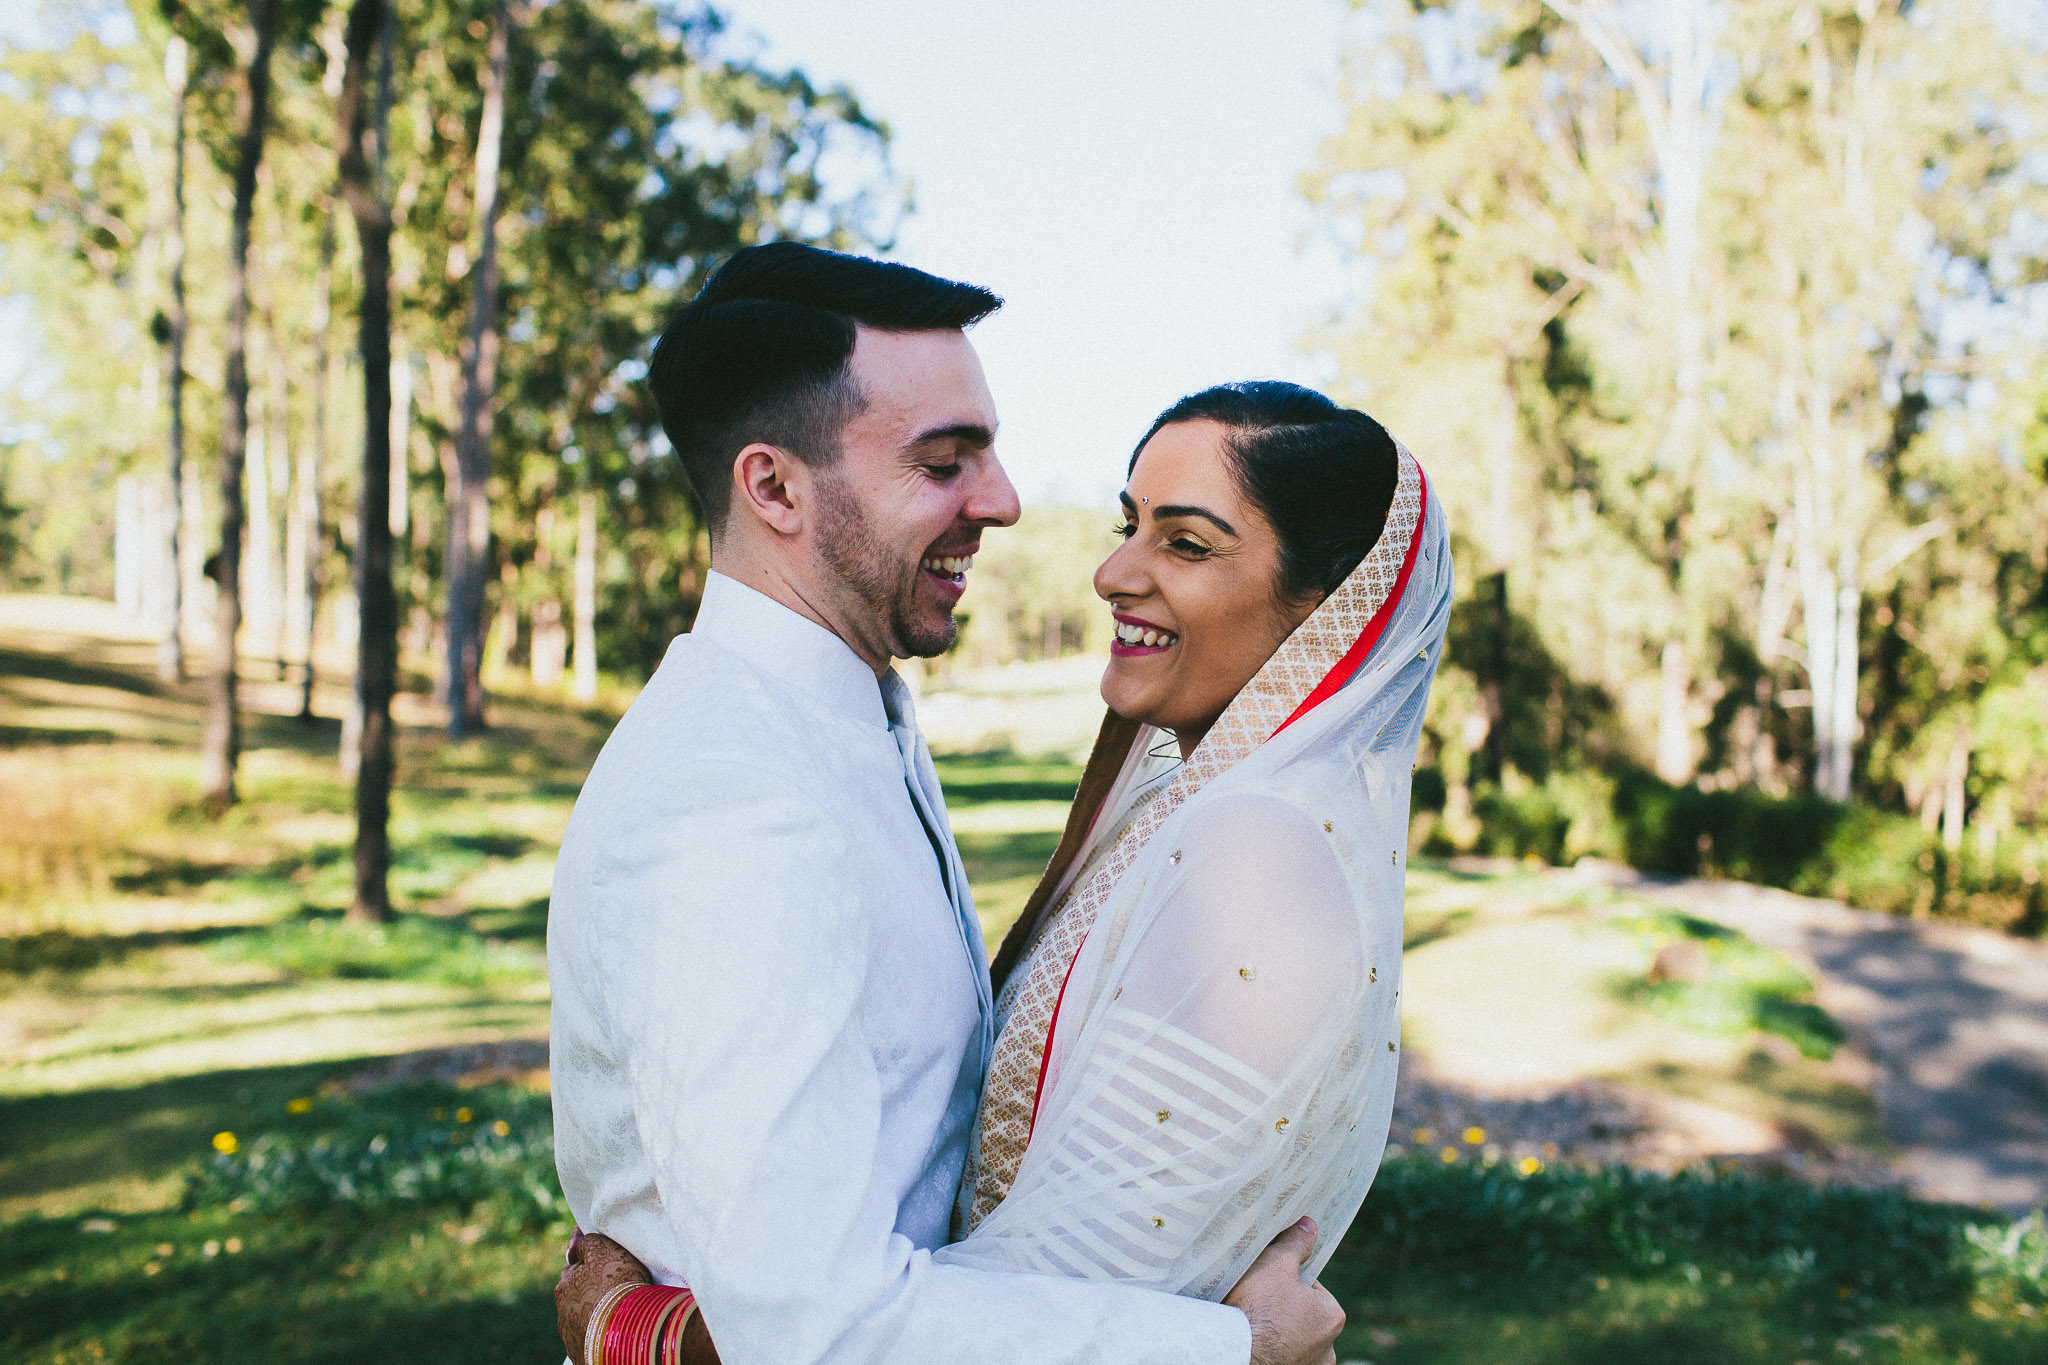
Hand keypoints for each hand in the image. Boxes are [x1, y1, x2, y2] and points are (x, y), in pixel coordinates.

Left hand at [556, 1228, 652, 1363]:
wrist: (627, 1330)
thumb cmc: (616, 1285)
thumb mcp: (602, 1249)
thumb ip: (586, 1242)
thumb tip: (575, 1240)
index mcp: (563, 1288)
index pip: (573, 1269)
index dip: (587, 1261)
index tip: (601, 1258)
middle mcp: (563, 1314)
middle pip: (578, 1295)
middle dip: (591, 1288)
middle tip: (614, 1284)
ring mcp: (573, 1337)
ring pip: (585, 1318)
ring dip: (597, 1312)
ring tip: (620, 1309)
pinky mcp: (585, 1355)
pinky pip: (595, 1337)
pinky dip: (604, 1330)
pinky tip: (617, 1327)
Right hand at [1225, 1217, 1345, 1364]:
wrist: (1234, 1352)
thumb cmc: (1257, 1307)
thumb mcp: (1275, 1265)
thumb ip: (1295, 1244)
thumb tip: (1309, 1225)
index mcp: (1332, 1316)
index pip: (1311, 1288)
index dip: (1287, 1280)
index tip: (1267, 1282)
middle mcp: (1329, 1348)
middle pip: (1303, 1316)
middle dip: (1285, 1308)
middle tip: (1258, 1302)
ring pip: (1293, 1340)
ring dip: (1279, 1332)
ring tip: (1254, 1323)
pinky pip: (1284, 1357)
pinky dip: (1274, 1351)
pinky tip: (1255, 1341)